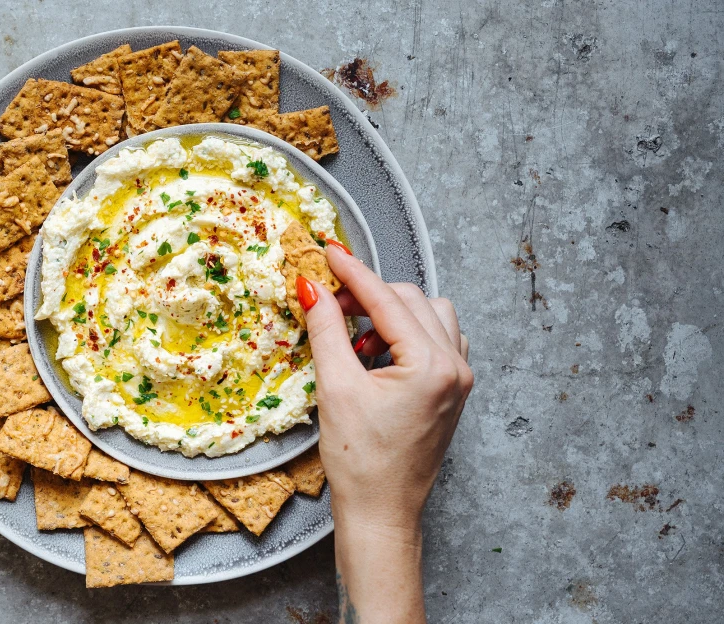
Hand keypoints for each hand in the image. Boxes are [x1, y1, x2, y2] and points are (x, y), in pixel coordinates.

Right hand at [299, 243, 472, 622]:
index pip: (387, 299)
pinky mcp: (452, 391)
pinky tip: (377, 355)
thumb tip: (312, 288)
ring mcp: (459, 379)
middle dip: (369, 294)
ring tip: (355, 338)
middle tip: (329, 304)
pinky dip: (407, 335)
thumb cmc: (360, 461)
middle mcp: (455, 366)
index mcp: (432, 364)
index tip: (328, 252)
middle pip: (412, 300)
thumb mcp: (335, 387)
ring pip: (430, 316)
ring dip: (391, 314)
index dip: (353, 272)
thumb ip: (326, 330)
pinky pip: (437, 341)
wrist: (381, 513)